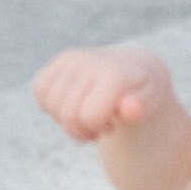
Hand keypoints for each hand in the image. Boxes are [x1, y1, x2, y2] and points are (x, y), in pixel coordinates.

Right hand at [32, 42, 174, 143]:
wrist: (135, 67)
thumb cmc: (143, 90)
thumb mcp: (151, 101)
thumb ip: (142, 107)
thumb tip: (131, 110)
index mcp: (111, 73)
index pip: (88, 116)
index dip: (97, 129)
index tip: (112, 125)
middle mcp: (88, 60)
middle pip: (68, 115)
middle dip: (82, 130)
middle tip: (100, 125)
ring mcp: (71, 59)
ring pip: (49, 105)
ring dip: (66, 120)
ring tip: (88, 116)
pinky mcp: (58, 60)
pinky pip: (39, 90)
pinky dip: (51, 104)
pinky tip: (73, 104)